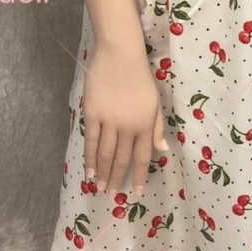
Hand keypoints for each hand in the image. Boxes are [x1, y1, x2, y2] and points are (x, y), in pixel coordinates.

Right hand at [82, 45, 169, 197]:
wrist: (120, 55)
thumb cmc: (141, 76)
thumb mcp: (156, 101)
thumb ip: (158, 127)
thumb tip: (163, 150)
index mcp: (145, 124)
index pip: (143, 157)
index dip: (139, 176)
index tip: (137, 192)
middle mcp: (128, 127)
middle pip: (121, 159)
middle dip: (117, 179)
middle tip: (112, 195)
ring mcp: (109, 121)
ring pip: (105, 154)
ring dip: (102, 173)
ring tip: (100, 187)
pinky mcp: (92, 114)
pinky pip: (91, 141)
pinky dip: (89, 158)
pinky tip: (88, 170)